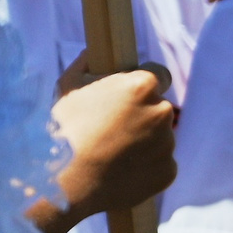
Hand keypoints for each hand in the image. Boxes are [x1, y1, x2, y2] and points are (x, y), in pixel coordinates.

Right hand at [42, 65, 177, 230]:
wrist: (66, 181)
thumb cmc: (64, 129)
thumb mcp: (68, 85)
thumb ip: (88, 62)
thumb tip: (96, 51)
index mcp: (143, 85)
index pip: (157, 75)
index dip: (141, 87)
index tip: (128, 98)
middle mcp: (163, 111)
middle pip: (158, 109)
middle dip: (142, 116)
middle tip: (113, 130)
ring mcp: (168, 144)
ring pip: (159, 138)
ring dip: (143, 143)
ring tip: (111, 155)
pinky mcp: (169, 172)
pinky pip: (160, 165)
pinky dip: (146, 168)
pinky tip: (120, 172)